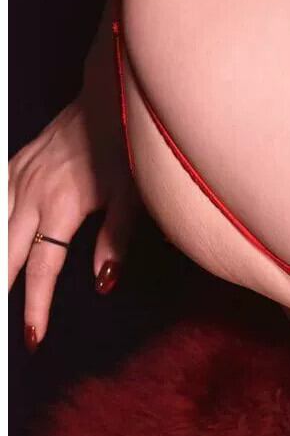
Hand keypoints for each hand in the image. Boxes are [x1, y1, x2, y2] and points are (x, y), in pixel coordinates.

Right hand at [8, 26, 139, 351]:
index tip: (32, 336)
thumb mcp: (131, 196)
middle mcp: (31, 194)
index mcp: (61, 207)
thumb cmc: (125, 148)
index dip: (37, 306)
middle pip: (6, 254)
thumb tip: (103, 282)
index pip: (43, 269)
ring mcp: (18, 177)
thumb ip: (115, 240)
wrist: (108, 99)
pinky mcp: (14, 163)